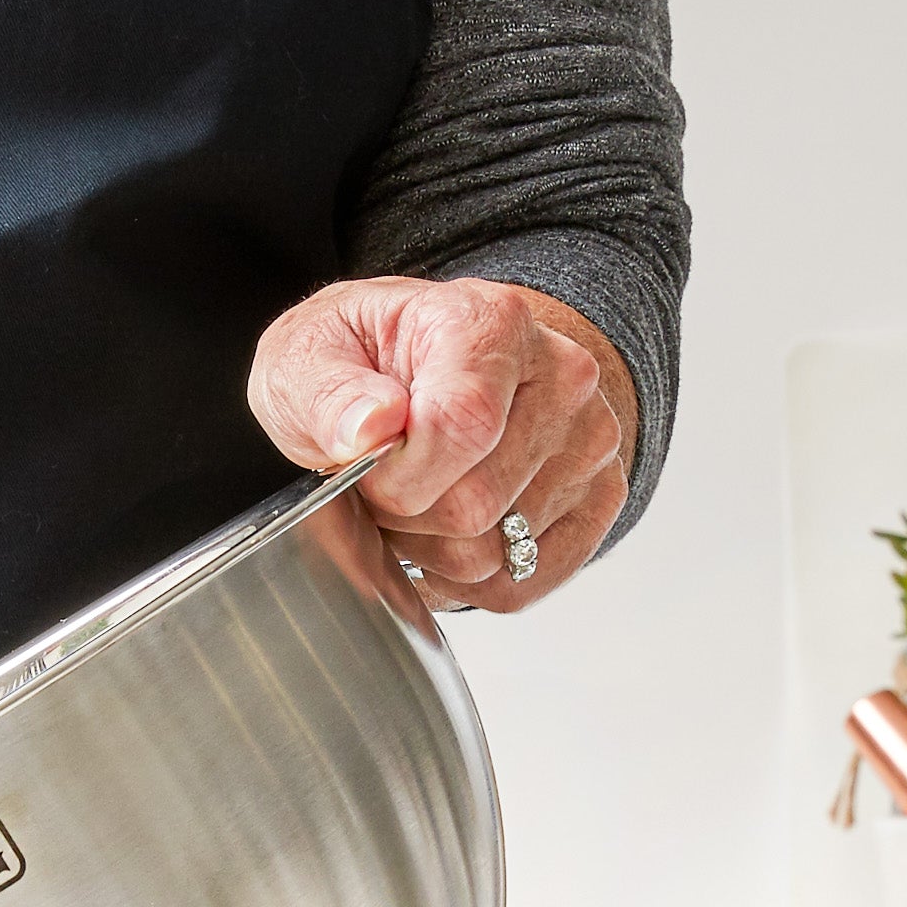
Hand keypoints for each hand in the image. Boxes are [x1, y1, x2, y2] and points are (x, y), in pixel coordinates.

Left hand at [245, 276, 635, 611]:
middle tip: (383, 484)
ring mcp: (590, 442)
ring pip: (495, 554)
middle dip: (406, 514)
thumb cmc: (363, 363)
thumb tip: (368, 428)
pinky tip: (442, 537)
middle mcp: (563, 377)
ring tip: (415, 499)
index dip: (399, 476)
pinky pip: (523, 583)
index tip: (364, 469)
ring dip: (431, 549)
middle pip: (476, 505)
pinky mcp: (598, 499)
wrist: (418, 366)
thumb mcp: (308, 358)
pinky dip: (466, 580)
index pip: (463, 426)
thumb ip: (327, 393)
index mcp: (492, 324)